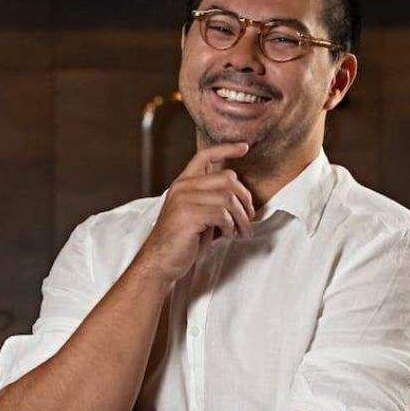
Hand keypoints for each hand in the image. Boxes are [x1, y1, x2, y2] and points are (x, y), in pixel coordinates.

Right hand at [136, 142, 255, 284]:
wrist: (160, 263)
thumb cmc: (183, 242)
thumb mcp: (199, 215)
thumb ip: (213, 201)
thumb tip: (243, 199)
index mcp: (183, 184)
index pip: (204, 156)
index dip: (226, 149)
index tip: (244, 147)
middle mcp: (182, 187)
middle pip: (228, 178)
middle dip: (245, 199)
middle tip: (249, 218)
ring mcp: (184, 199)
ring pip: (229, 197)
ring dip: (242, 218)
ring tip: (242, 231)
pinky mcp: (188, 214)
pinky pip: (223, 214)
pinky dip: (231, 227)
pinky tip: (228, 235)